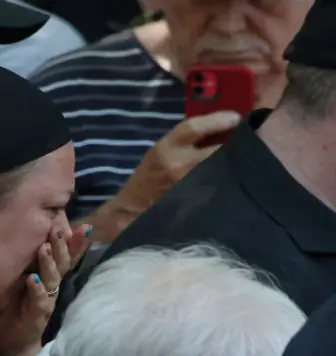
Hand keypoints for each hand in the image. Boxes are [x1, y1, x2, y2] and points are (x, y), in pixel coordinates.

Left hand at [0, 225, 87, 355]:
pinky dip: (36, 289)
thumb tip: (23, 231)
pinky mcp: (38, 315)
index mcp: (49, 274)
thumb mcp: (18, 276)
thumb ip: (25, 258)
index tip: (83, 226)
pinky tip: (33, 279)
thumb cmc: (14, 303)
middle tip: (57, 229)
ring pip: (53, 279)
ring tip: (44, 248)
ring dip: (49, 263)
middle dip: (62, 246)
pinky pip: (39, 300)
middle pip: (63, 263)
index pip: (65, 254)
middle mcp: (52, 285)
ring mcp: (47, 300)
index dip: (74, 241)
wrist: (11, 340)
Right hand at [113, 111, 241, 216]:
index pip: (193, 128)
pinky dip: (231, 179)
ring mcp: (190, 185)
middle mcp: (179, 165)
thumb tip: (218, 126)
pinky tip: (238, 177)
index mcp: (166, 148)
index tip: (235, 117)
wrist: (134, 208)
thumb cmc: (148, 177)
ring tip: (249, 156)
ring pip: (223, 168)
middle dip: (236, 142)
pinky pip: (221, 186)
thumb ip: (184, 140)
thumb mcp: (160, 151)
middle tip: (251, 137)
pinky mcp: (198, 201)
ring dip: (237, 161)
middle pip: (216, 149)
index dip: (216, 120)